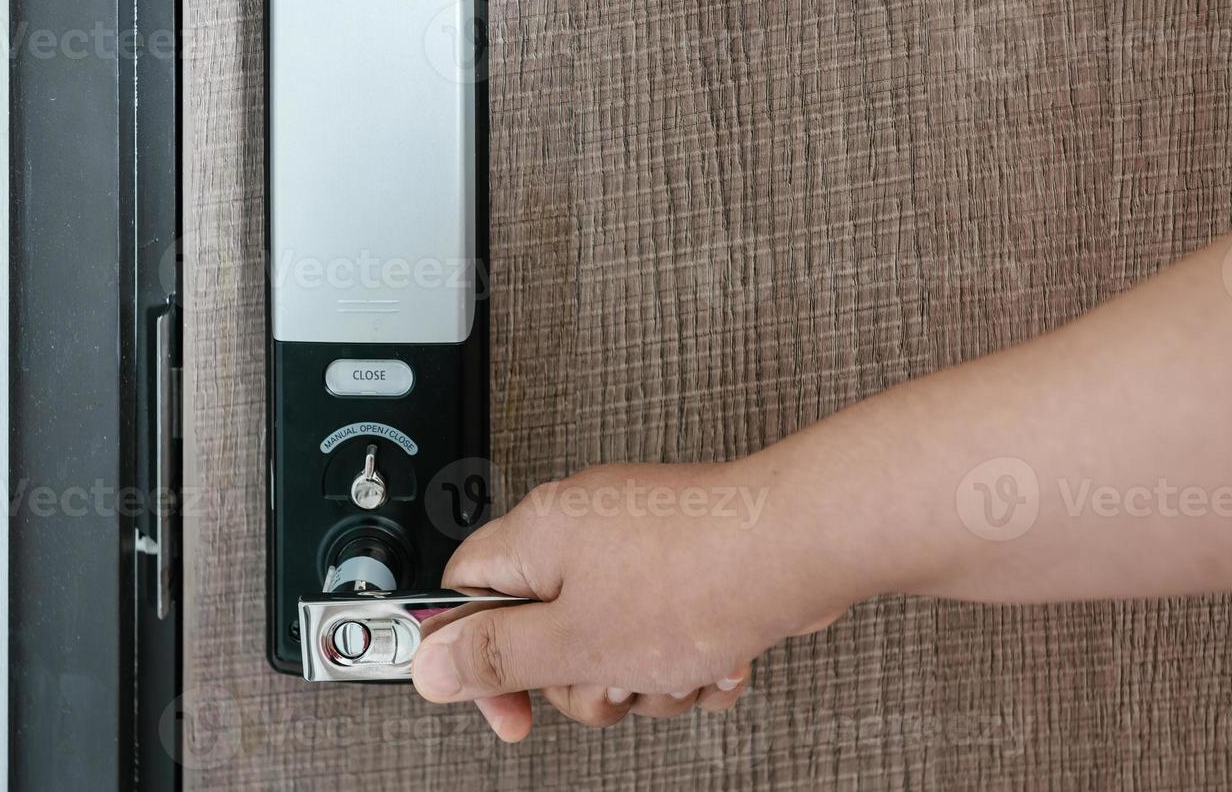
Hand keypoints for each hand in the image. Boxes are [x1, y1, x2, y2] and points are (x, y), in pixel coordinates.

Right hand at [410, 460, 853, 740]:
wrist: (800, 547)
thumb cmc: (699, 577)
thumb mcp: (576, 642)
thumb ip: (496, 656)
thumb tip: (431, 666)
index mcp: (539, 533)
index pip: (465, 591)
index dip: (475, 656)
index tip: (508, 705)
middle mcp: (584, 527)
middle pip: (544, 631)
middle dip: (585, 679)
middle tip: (615, 679)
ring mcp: (639, 542)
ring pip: (611, 642)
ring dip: (646, 677)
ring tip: (680, 666)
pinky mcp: (685, 560)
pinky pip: (663, 630)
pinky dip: (687, 656)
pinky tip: (716, 657)